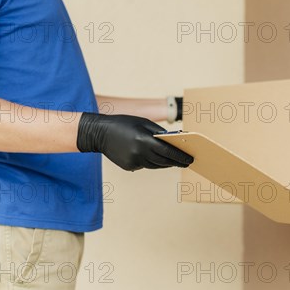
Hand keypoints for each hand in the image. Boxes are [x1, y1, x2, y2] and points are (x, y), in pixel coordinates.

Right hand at [77, 113, 192, 170]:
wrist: (100, 133)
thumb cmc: (124, 124)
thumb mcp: (143, 122)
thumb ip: (159, 133)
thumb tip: (174, 141)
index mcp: (144, 140)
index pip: (168, 151)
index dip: (180, 156)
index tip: (190, 159)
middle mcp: (139, 153)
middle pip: (164, 161)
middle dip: (176, 161)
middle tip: (187, 162)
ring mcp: (133, 162)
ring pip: (155, 165)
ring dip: (166, 163)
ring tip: (175, 161)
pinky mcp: (129, 167)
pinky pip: (145, 165)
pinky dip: (152, 162)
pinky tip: (156, 158)